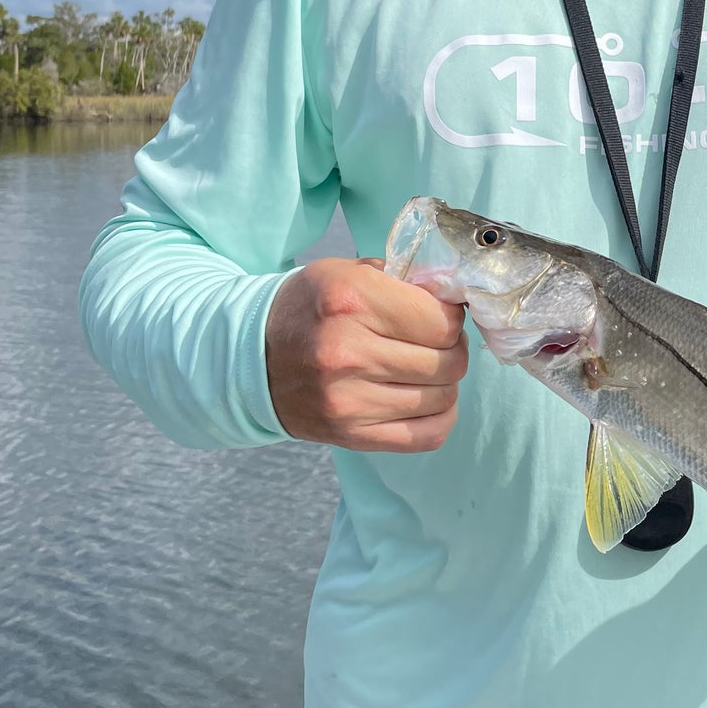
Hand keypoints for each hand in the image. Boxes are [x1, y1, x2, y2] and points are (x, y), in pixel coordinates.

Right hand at [266, 256, 468, 451]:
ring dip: (445, 383)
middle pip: (447, 362)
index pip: (442, 322)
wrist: (251, 358)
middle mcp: (348, 352)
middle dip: (451, 350)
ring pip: (443, 397)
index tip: (438, 316)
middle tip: (434, 343)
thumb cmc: (309, 309)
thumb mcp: (347, 271)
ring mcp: (348, 400)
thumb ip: (403, 280)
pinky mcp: (350, 435)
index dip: (451, 318)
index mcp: (351, 300)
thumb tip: (455, 299)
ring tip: (425, 369)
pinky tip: (426, 400)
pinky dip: (440, 418)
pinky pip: (427, 436)